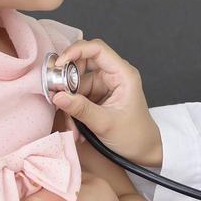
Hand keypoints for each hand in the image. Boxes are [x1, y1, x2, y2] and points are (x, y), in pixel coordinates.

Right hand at [52, 39, 162, 168]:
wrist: (142, 152)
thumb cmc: (133, 136)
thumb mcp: (106, 124)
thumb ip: (81, 109)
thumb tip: (57, 96)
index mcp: (123, 74)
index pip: (97, 49)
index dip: (76, 51)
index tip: (59, 64)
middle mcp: (113, 75)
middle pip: (82, 63)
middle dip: (67, 81)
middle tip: (58, 97)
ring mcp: (103, 85)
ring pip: (76, 84)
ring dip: (70, 104)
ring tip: (73, 127)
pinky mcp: (96, 96)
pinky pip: (77, 97)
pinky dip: (73, 112)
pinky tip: (77, 130)